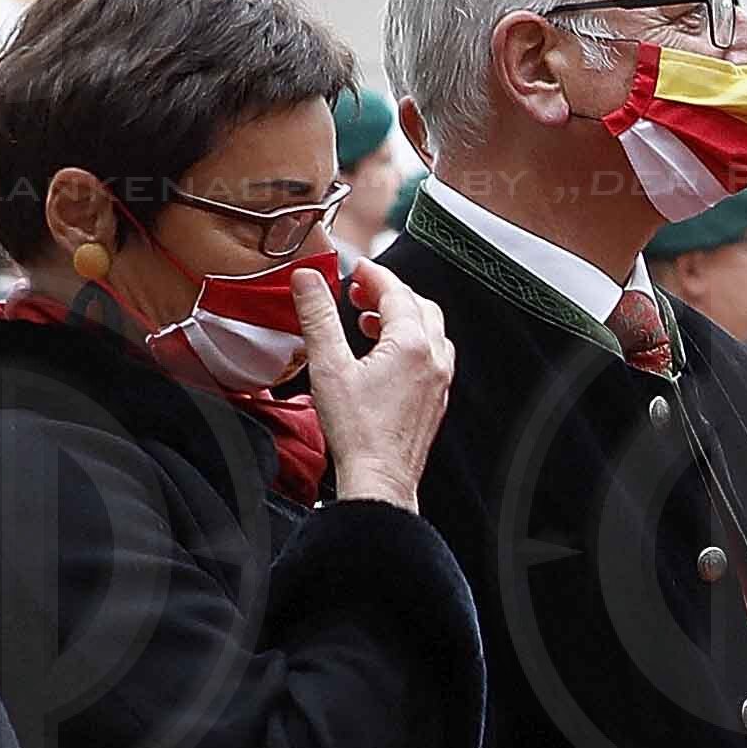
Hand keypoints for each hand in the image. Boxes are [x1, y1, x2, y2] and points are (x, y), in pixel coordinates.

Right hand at [300, 262, 452, 508]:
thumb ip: (318, 317)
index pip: (396, 292)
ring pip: (428, 332)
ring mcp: (438, 381)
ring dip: (400, 318)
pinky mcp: (434, 400)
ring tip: (367, 321)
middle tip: (359, 290)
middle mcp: (434, 360)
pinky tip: (382, 355)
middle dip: (389, 293)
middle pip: (419, 307)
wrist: (380, 479)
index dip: (373, 274)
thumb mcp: (328, 365)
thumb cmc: (358, 431)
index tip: (356, 268)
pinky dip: (409, 343)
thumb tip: (307, 280)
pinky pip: (430, 357)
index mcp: (413, 345)